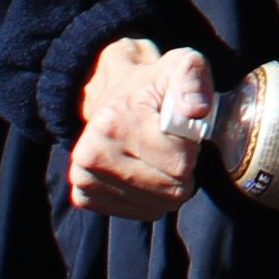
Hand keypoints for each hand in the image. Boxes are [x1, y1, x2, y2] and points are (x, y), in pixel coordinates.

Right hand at [66, 38, 210, 219]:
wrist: (113, 94)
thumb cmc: (154, 84)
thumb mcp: (181, 65)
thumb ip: (193, 79)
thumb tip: (196, 110)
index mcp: (114, 121)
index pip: (179, 163)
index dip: (192, 147)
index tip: (182, 128)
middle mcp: (91, 154)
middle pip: (170, 189)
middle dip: (184, 169)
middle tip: (173, 144)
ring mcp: (83, 178)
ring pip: (156, 206)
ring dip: (169, 185)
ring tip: (159, 156)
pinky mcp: (83, 197)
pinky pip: (140, 213)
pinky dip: (152, 198)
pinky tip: (145, 172)